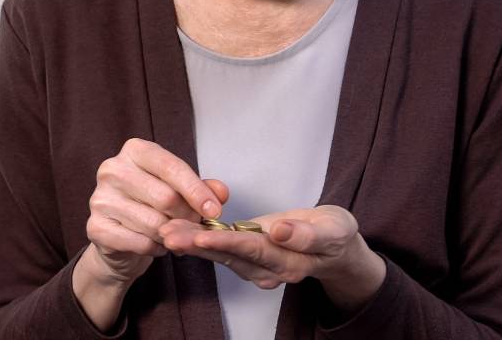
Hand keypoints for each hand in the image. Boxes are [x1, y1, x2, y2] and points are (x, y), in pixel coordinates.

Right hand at [72, 139, 227, 329]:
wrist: (119, 239)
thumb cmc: (151, 206)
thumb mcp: (179, 191)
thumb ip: (201, 189)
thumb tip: (221, 193)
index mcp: (134, 151)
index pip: (171, 167)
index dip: (197, 190)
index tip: (215, 211)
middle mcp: (112, 169)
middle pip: (165, 197)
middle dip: (188, 217)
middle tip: (194, 227)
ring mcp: (100, 198)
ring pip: (155, 224)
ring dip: (172, 236)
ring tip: (173, 235)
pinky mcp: (95, 227)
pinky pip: (140, 243)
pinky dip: (156, 249)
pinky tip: (156, 245)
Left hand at [159, 205, 386, 311]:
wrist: (337, 246)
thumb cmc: (336, 234)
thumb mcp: (334, 230)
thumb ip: (308, 235)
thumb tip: (280, 232)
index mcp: (288, 262)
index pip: (252, 250)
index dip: (226, 241)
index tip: (202, 234)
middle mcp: (268, 271)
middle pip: (228, 256)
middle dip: (197, 245)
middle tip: (167, 233)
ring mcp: (257, 269)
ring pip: (219, 255)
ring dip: (192, 244)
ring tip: (164, 230)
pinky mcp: (248, 260)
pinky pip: (220, 251)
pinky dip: (199, 242)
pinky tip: (178, 231)